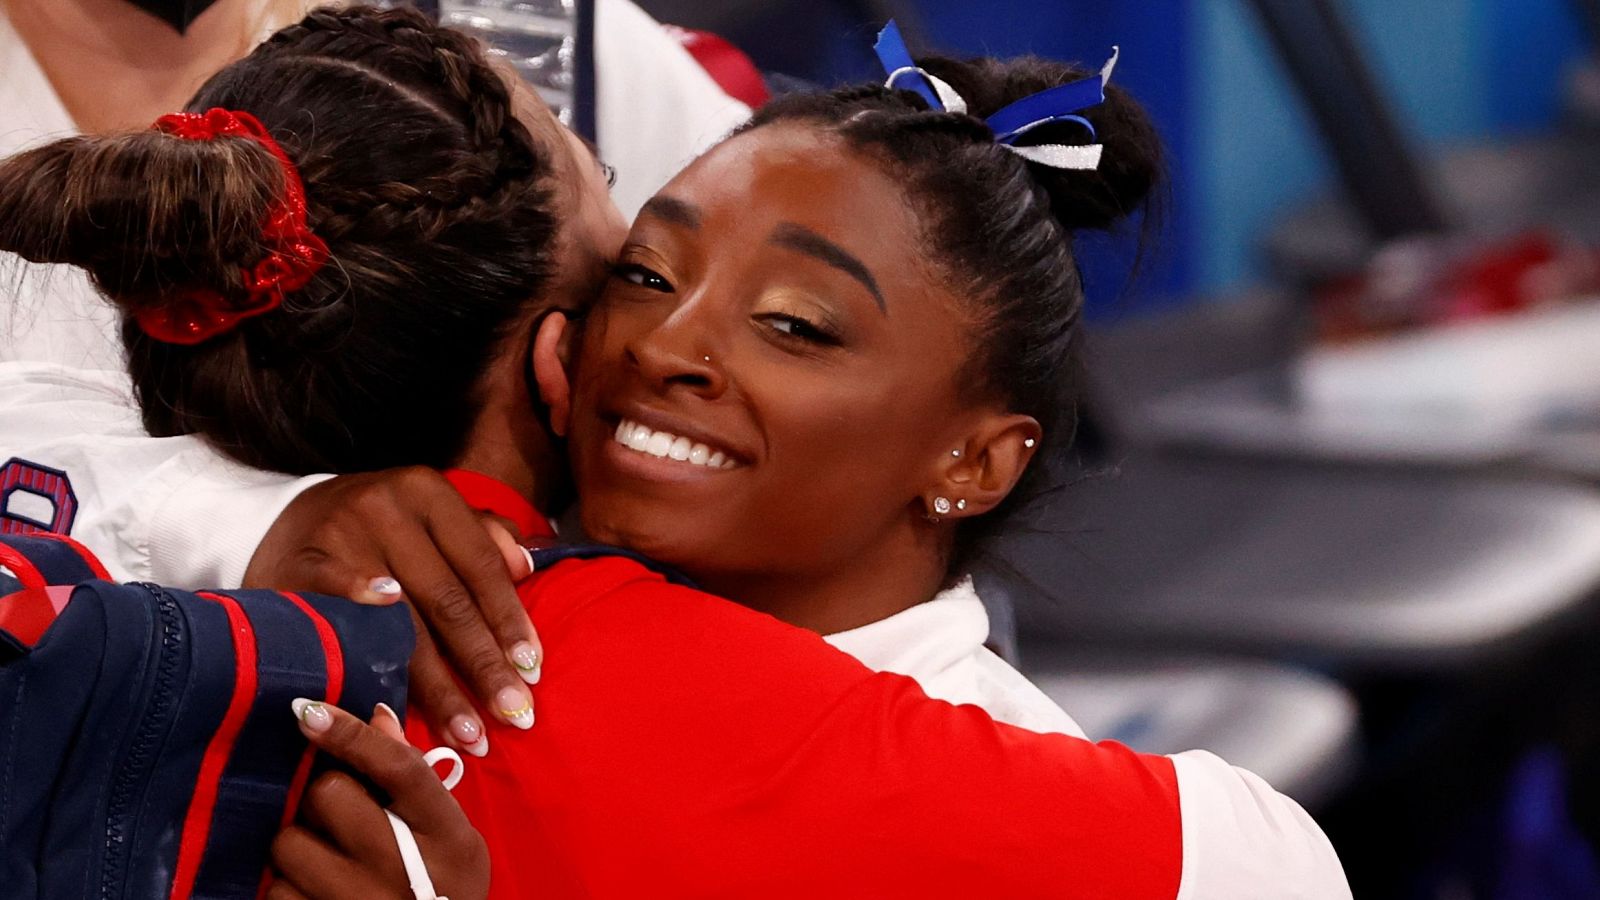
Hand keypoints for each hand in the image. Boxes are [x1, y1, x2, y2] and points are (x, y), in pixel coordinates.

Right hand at [246, 468, 537, 755]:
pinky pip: (340, 616)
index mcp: (428, 492)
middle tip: (513, 715)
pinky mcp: (301, 566)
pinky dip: (368, 647)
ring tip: (468, 733)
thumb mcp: (431, 517)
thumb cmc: (381, 529)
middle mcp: (386, 507)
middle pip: (447, 600)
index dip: (510, 621)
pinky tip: (390, 686)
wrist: (285, 519)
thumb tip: (526, 568)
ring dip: (437, 686)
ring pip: (401, 623)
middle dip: (483, 665)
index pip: (481, 565)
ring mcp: (341, 536)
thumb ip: (483, 538)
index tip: (533, 671)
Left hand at [268, 701, 488, 899]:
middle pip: (330, 795)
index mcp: (447, 836)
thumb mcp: (452, 836)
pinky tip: (311, 890)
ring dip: (298, 844)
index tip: (308, 711)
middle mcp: (403, 868)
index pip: (398, 767)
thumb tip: (376, 715)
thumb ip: (416, 779)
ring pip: (290, 843)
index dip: (351, 733)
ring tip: (324, 857)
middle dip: (322, 796)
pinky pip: (274, 891)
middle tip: (335, 812)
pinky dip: (285, 886)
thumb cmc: (446, 888)